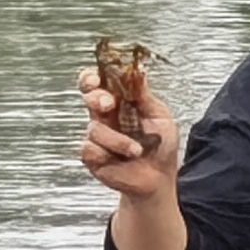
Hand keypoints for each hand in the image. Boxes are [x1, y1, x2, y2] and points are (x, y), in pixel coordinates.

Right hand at [77, 63, 181, 195]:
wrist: (160, 178)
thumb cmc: (161, 147)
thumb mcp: (160, 116)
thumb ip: (145, 96)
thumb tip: (137, 72)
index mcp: (121, 102)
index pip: (99, 82)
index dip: (92, 77)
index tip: (96, 78)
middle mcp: (106, 117)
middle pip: (88, 97)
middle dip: (96, 98)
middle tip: (108, 104)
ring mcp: (98, 137)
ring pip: (94, 128)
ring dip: (117, 140)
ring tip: (136, 150)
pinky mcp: (93, 156)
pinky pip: (90, 149)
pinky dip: (108, 153)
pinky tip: (122, 159)